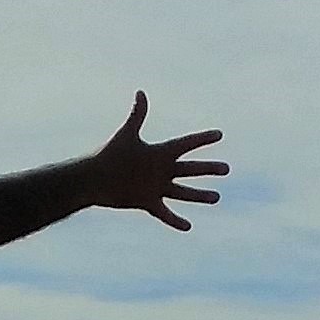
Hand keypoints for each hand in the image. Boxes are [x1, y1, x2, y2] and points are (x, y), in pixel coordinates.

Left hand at [87, 93, 228, 231]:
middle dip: (208, 169)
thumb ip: (137, 115)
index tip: (219, 134)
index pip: (186, 144)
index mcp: (159, 152)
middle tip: (226, 169)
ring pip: (183, 192)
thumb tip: (141, 93)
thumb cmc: (109, 155)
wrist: (93, 179)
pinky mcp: (146, 202)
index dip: (202, 139)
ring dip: (199, 195)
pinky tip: (188, 227)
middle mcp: (160, 169)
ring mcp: (155, 187)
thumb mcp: (127, 135)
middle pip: (190, 169)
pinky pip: (165, 213)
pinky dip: (175, 221)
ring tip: (217, 197)